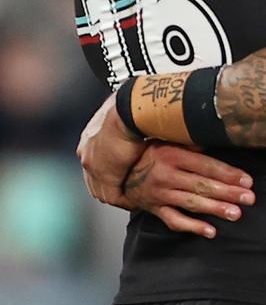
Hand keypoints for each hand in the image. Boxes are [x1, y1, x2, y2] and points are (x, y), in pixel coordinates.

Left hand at [77, 92, 147, 208]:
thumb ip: (125, 123)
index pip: (96, 159)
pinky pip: (113, 195)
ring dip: (119, 193)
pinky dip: (125, 199)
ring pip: (103, 188)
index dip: (110, 168)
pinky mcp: (104, 175)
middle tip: (129, 189)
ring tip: (135, 196)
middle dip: (112, 183)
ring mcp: (92, 164)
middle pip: (96, 176)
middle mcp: (86, 150)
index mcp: (90, 135)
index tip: (123, 173)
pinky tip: (137, 199)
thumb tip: (138, 122)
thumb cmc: (133, 105)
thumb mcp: (125, 113)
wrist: (130, 109)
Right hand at [123, 143, 255, 238]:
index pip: (206, 166)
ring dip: (215, 209)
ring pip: (192, 203)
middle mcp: (167, 175)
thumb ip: (193, 141)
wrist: (119, 169)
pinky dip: (193, 227)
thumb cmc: (151, 150)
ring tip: (236, 213)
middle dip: (228, 192)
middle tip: (249, 198)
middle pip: (202, 185)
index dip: (228, 173)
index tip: (247, 180)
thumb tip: (219, 136)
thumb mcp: (170, 138)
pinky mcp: (155, 209)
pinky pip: (175, 220)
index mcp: (173, 155)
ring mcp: (160, 194)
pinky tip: (211, 231)